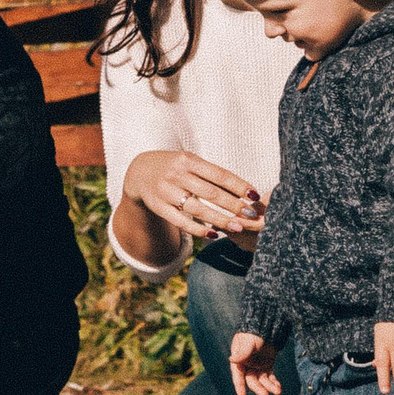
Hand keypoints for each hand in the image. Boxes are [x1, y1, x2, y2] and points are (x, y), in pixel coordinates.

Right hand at [121, 150, 263, 243]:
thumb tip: (243, 191)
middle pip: (210, 193)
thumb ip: (211, 174)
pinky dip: (198, 229)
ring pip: (198, 209)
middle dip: (233, 205)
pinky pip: (181, 221)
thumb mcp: (190, 162)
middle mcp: (176, 174)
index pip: (218, 174)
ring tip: (238, 227)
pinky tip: (214, 234)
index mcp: (188, 160)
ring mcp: (166, 191)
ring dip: (220, 220)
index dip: (238, 185)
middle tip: (251, 214)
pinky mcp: (158, 207)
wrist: (139, 173)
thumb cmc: (174, 168)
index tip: (254, 196)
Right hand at [229, 331, 282, 394]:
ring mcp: (257, 366)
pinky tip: (278, 387)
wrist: (266, 326)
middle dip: (259, 388)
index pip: (238, 375)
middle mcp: (247, 365)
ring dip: (269, 386)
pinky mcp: (267, 365)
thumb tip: (231, 359)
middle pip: (252, 380)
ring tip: (277, 391)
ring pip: (262, 380)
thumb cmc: (253, 333)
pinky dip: (274, 382)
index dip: (239, 385)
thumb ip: (242, 353)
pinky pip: (270, 376)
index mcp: (239, 360)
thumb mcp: (248, 343)